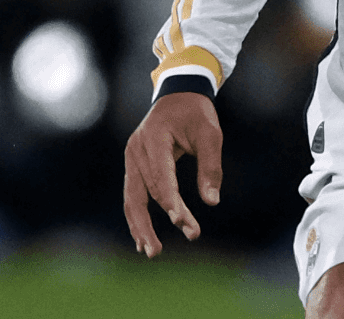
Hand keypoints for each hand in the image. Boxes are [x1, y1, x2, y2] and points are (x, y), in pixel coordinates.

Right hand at [123, 91, 222, 256]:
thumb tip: (212, 202)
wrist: (178, 93)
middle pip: (142, 192)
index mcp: (154, 138)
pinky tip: (142, 237)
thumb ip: (211, 166)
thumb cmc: (196, 113)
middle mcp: (137, 150)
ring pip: (132, 198)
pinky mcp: (133, 165)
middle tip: (160, 251)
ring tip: (150, 251)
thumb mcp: (211, 133)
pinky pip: (133, 194)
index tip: (182, 222)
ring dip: (139, 226)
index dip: (170, 200)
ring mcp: (132, 158)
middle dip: (152, 222)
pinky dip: (137, 216)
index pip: (161, 176)